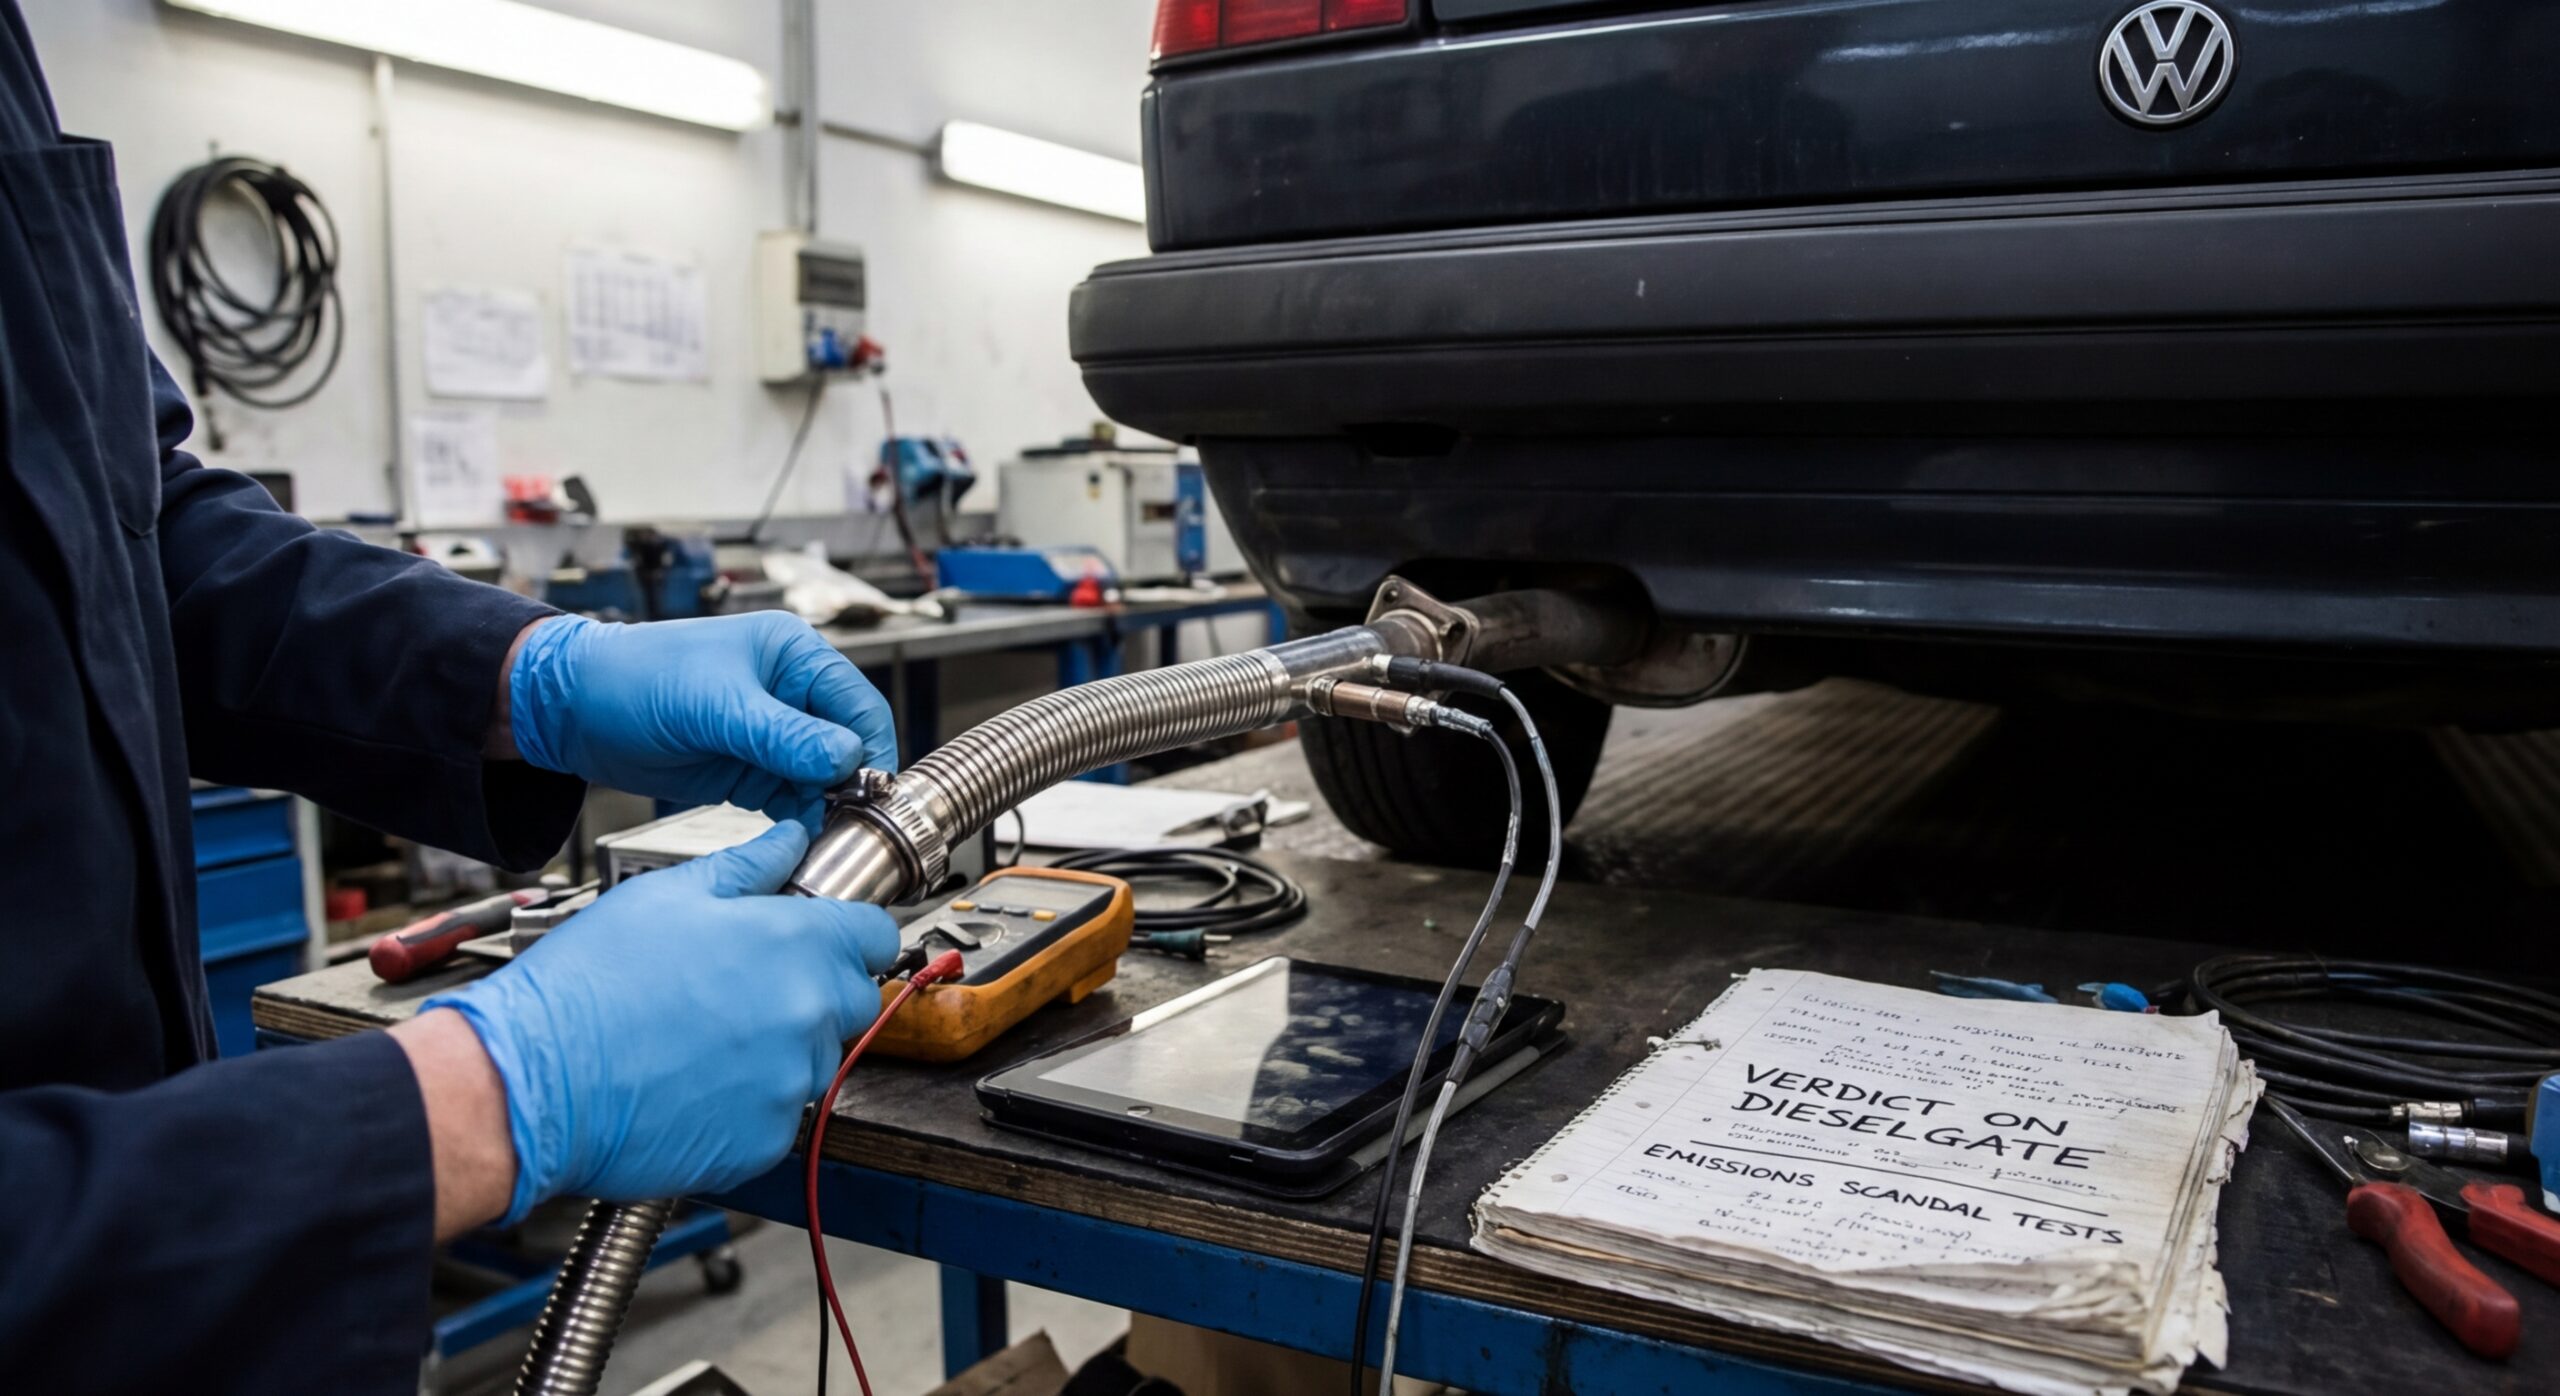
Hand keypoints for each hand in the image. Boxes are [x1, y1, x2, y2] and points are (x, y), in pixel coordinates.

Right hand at [420, 821, 898, 1220]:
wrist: (534, 1080)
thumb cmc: (590, 985)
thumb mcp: (667, 896)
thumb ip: (748, 867)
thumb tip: (789, 840)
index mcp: (795, 943)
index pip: (874, 935)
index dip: (848, 932)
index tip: (825, 939)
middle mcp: (807, 1014)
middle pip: (851, 999)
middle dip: (814, 991)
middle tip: (744, 990)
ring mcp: (791, 1082)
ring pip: (814, 1060)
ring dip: (780, 1049)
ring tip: (705, 1038)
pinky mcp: (765, 1140)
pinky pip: (780, 1115)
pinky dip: (750, 1103)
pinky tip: (695, 1083)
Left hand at [503, 612, 895, 828]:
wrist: (572, 712)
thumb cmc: (635, 679)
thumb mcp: (715, 706)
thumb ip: (783, 736)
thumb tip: (845, 759)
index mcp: (794, 655)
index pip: (858, 706)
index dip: (870, 751)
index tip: (872, 794)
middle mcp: (790, 692)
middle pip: (848, 746)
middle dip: (850, 786)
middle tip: (850, 824)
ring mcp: (772, 734)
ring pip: (824, 779)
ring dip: (826, 809)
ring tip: (825, 838)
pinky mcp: (750, 769)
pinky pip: (791, 798)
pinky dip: (799, 821)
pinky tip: (800, 840)